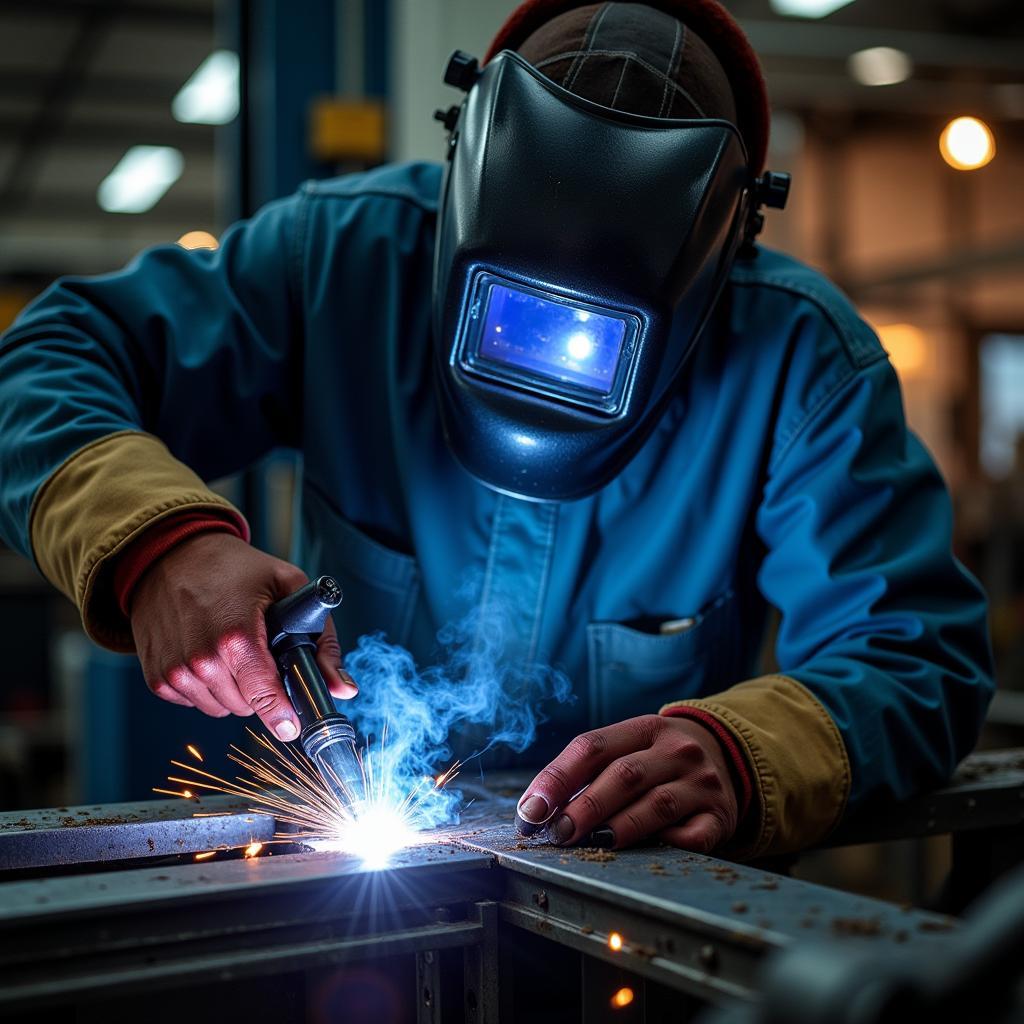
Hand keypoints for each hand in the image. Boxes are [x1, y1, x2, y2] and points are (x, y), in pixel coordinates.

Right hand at [130, 532, 356, 739]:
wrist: (172, 556)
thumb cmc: (234, 568)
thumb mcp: (289, 588)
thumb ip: (323, 642)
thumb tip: (344, 690)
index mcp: (237, 637)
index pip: (263, 697)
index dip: (282, 716)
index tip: (291, 727)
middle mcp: (202, 659)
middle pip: (246, 707)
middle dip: (261, 688)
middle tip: (261, 654)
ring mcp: (175, 670)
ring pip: (221, 708)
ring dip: (234, 689)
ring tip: (233, 650)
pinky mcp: (157, 677)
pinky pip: (195, 702)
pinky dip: (207, 686)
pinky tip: (209, 653)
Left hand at [516, 715, 737, 851]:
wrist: (725, 758)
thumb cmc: (656, 759)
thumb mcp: (627, 747)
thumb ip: (586, 771)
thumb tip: (536, 810)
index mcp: (644, 728)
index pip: (591, 746)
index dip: (556, 778)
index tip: (531, 810)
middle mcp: (676, 750)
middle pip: (623, 775)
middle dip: (585, 806)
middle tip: (558, 832)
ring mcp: (701, 782)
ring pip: (656, 804)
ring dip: (619, 826)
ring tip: (592, 842)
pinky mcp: (719, 815)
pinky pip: (693, 835)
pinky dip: (667, 843)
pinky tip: (646, 849)